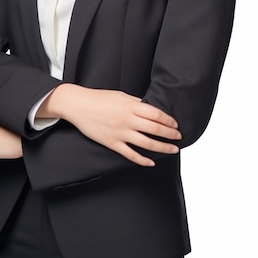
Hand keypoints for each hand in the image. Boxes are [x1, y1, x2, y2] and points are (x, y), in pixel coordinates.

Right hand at [38, 85, 181, 166]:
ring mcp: (120, 132)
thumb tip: (149, 107)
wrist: (78, 105)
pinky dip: (143, 160)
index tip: (175, 124)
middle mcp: (127, 119)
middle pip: (155, 128)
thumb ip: (135, 102)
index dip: (168, 120)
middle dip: (170, 134)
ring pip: (146, 143)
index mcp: (130, 105)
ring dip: (162, 147)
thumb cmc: (99, 98)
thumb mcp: (120, 95)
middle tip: (179, 137)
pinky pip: (130, 154)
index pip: (156, 114)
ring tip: (173, 149)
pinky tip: (151, 162)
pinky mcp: (112, 143)